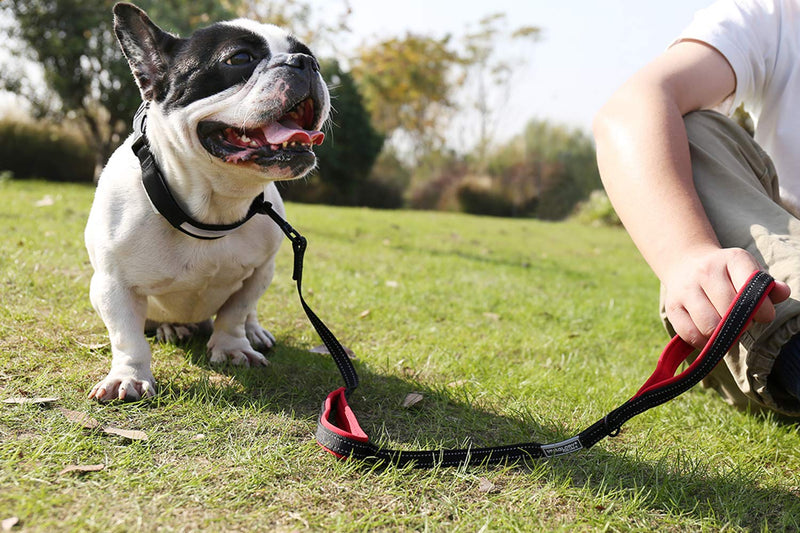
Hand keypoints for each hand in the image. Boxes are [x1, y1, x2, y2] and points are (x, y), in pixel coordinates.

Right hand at [661, 247, 790, 348]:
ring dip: (723, 336)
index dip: (760, 308)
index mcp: (731, 259)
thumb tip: (782, 292)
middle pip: (729, 311)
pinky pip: (689, 334)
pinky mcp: (672, 306)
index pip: (749, 287)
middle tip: (743, 323)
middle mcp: (706, 271)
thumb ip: (767, 285)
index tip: (763, 316)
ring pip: (709, 325)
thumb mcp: (747, 270)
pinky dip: (704, 343)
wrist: (685, 262)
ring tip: (727, 332)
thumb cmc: (726, 273)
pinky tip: (710, 338)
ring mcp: (686, 289)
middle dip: (741, 324)